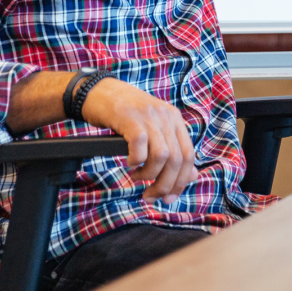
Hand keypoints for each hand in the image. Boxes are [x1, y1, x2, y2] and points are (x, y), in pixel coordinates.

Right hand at [80, 78, 197, 203]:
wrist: (100, 92)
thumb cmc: (125, 115)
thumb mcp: (153, 130)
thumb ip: (171, 150)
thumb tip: (191, 176)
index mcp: (175, 120)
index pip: (189, 155)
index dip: (181, 181)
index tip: (169, 197)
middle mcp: (167, 117)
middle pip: (177, 159)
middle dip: (165, 184)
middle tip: (150, 195)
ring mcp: (150, 116)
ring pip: (162, 156)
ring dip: (149, 174)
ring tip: (137, 176)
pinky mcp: (131, 117)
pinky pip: (140, 145)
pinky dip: (135, 161)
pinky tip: (129, 163)